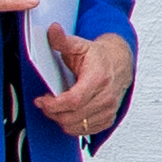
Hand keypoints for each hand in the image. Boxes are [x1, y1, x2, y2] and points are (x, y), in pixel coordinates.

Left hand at [34, 28, 136, 142]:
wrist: (120, 62)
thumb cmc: (99, 57)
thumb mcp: (80, 45)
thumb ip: (63, 40)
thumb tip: (52, 30)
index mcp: (99, 78)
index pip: (74, 100)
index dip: (53, 105)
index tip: (42, 101)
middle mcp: (107, 96)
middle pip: (73, 116)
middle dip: (53, 112)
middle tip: (45, 103)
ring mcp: (109, 109)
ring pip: (77, 126)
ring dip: (61, 119)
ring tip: (55, 107)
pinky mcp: (108, 118)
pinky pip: (85, 131)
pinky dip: (73, 126)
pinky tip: (68, 114)